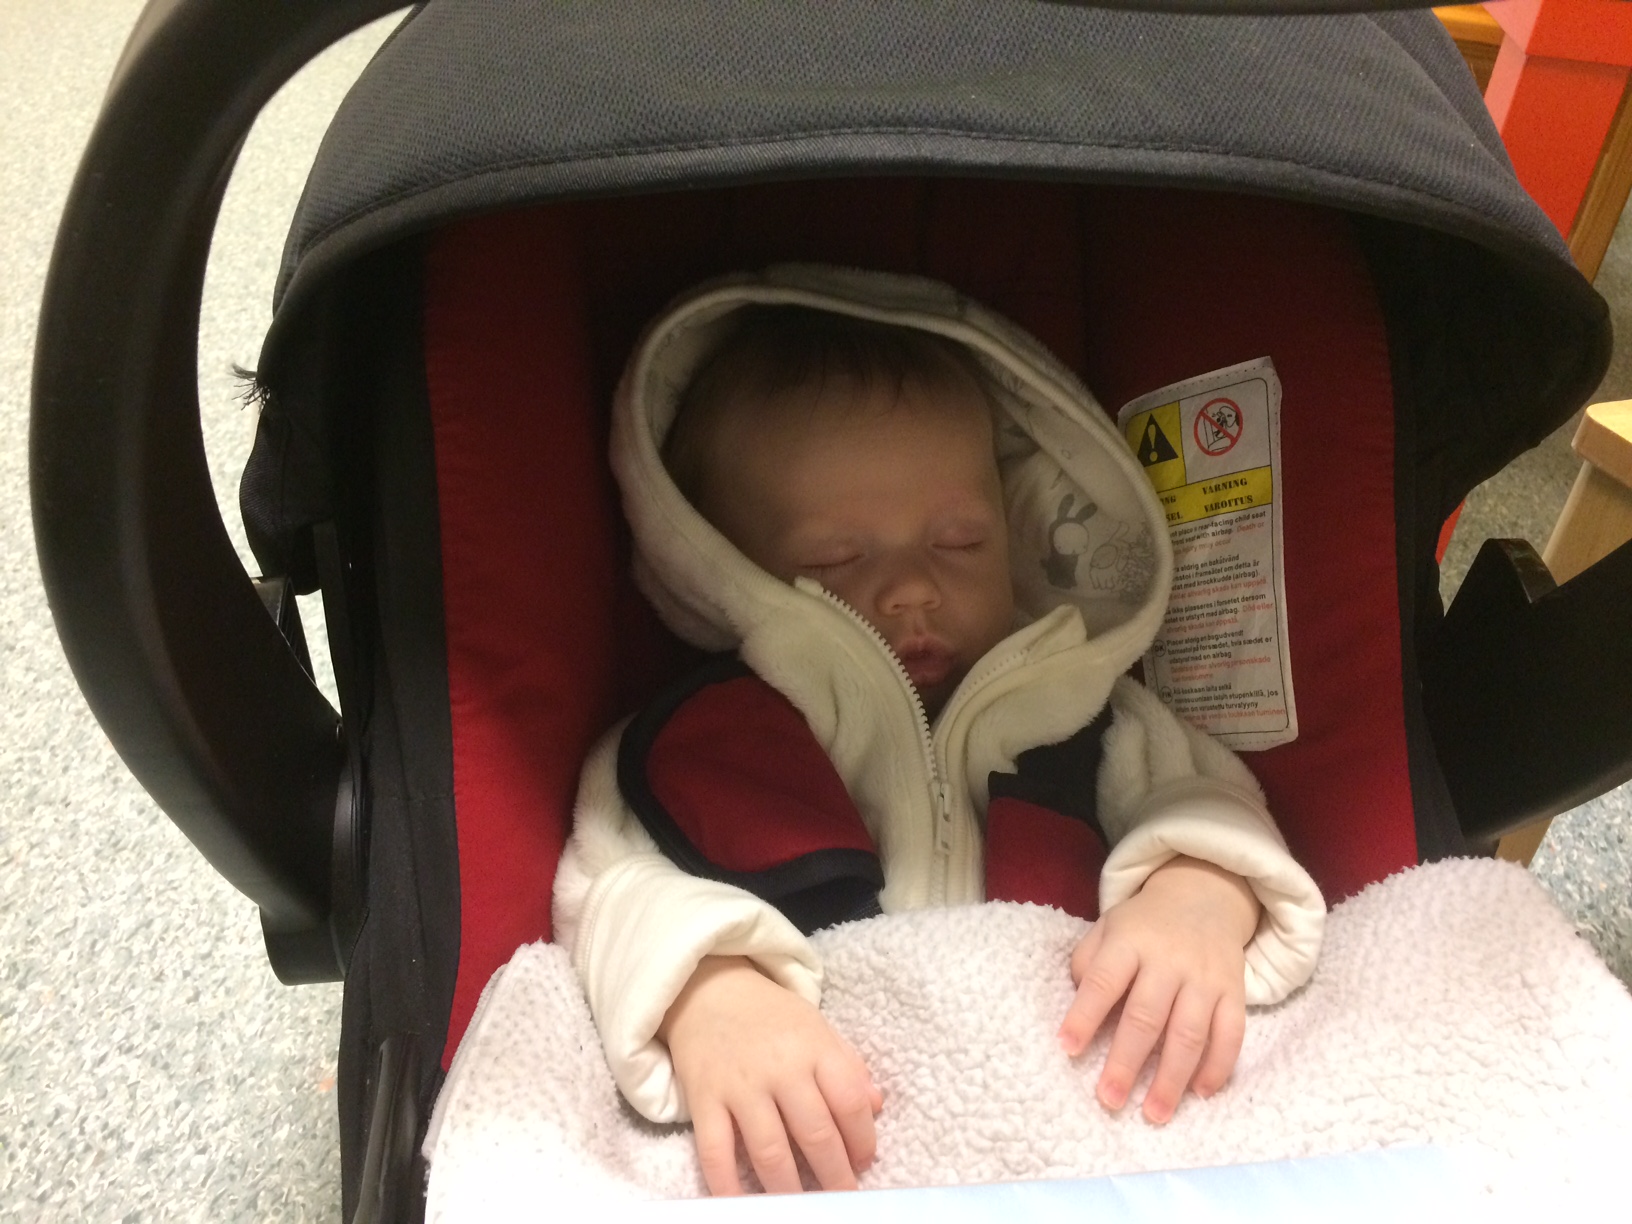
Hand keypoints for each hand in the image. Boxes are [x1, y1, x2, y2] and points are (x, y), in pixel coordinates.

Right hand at [659, 956, 882, 1194]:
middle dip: (834, 1175)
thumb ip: (848, 1067)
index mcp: (814, 1048)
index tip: (865, 1163)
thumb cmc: (770, 1016)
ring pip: (769, 1150)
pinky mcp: (705, 1099)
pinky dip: (727, 1184)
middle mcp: (779, 1068)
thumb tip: (877, 1107)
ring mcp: (740, 1086)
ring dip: (789, 1189)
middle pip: (814, 1132)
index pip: (849, 1102)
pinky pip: (715, 1150)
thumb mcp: (817, 1028)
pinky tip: (741, 1205)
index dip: (862, 1140)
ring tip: (803, 1209)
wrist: (708, 989)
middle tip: (843, 1200)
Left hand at [1057, 855, 1258, 1123]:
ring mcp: (1205, 977)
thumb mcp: (1107, 928)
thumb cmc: (1143, 924)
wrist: (1204, 893)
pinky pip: (1230, 1034)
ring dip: (1172, 1078)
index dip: (1084, 1015)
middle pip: (1146, 1016)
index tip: (1067, 1049)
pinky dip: (1217, 1066)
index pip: (1104, 981)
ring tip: (1154, 1113)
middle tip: (1109, 1099)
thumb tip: (1079, 1012)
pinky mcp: (1233, 991)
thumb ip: (1088, 964)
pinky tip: (1200, 1093)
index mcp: (1129, 941)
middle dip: (1126, 1062)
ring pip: (1189, 1033)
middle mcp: (1169, 960)